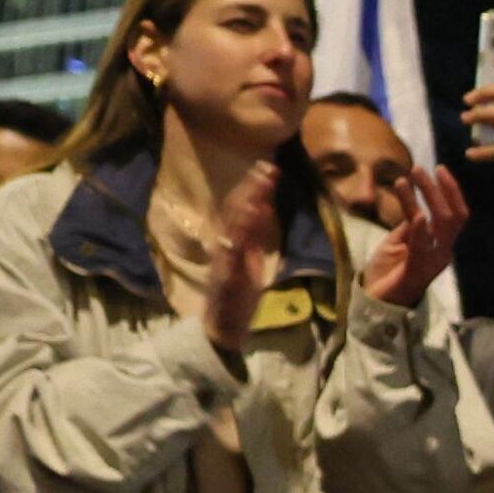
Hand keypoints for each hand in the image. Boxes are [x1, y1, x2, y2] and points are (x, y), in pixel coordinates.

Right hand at [202, 160, 282, 351]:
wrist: (225, 324)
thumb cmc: (239, 293)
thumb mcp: (253, 258)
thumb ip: (257, 234)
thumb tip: (265, 207)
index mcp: (233, 240)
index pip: (242, 207)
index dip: (253, 187)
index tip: (269, 168)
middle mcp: (225, 245)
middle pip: (235, 211)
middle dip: (250, 190)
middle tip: (267, 168)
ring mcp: (224, 260)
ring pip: (231, 228)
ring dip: (244, 209)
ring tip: (259, 190)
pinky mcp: (226, 277)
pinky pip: (230, 256)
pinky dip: (237, 240)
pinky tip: (245, 228)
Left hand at [363, 159, 469, 310]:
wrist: (374, 302)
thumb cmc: (387, 272)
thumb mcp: (398, 241)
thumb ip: (410, 226)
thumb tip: (416, 205)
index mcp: (439, 244)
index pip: (455, 214)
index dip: (450, 190)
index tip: (438, 169)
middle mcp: (442, 252)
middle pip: (451, 216)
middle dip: (439, 190)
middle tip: (421, 169)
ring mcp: (432, 262)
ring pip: (440, 226)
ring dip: (426, 199)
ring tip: (407, 177)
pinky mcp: (416, 272)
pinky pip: (423, 249)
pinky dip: (421, 232)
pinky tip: (417, 215)